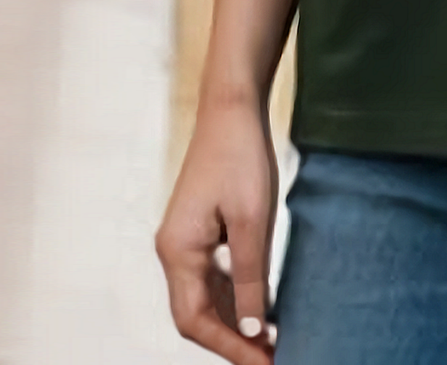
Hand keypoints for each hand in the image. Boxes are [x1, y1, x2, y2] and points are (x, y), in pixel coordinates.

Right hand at [155, 96, 279, 362]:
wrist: (232, 106)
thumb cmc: (242, 156)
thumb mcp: (253, 221)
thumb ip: (251, 279)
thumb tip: (253, 332)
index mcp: (177, 251)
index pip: (194, 322)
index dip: (228, 348)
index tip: (264, 364)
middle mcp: (173, 250)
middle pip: (196, 315)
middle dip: (232, 341)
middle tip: (273, 358)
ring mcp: (184, 240)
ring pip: (205, 298)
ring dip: (235, 321)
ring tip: (272, 341)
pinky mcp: (199, 230)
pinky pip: (212, 276)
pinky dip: (235, 296)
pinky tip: (264, 305)